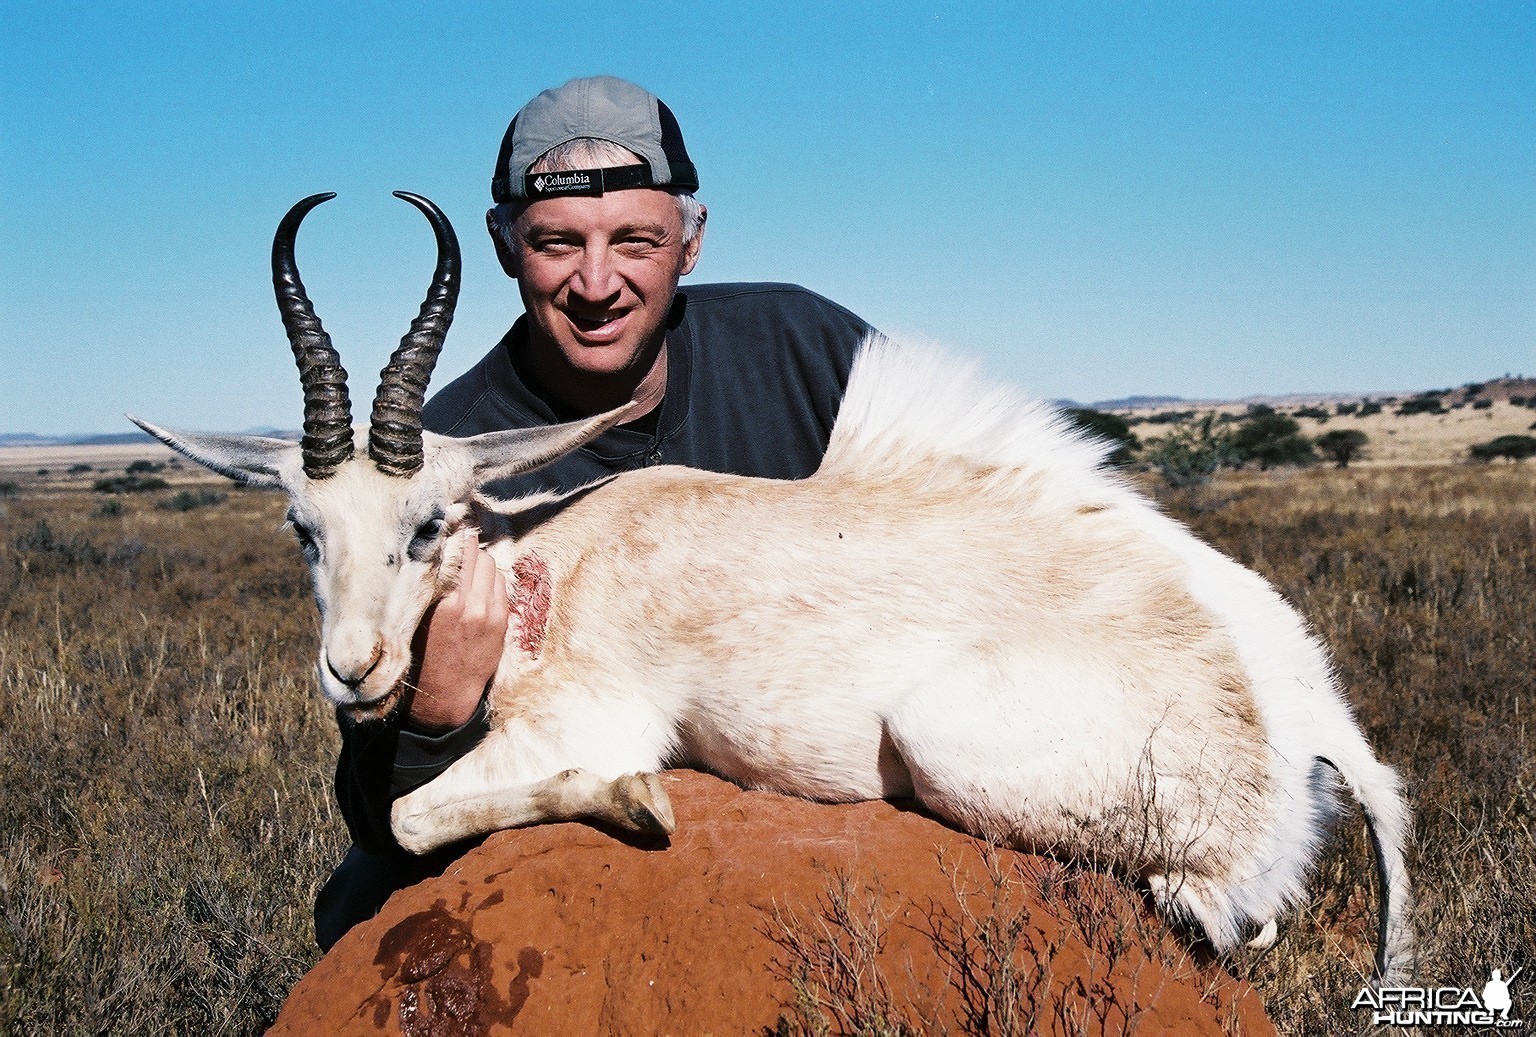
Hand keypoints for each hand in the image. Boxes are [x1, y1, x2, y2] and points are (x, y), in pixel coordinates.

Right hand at [407, 530, 509, 730]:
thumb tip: (429, 553)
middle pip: (477, 555)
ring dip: (480, 564)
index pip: (455, 553)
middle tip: (457, 547)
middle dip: (468, 549)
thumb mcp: (413, 619)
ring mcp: (490, 613)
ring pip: (492, 568)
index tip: (447, 530)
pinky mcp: (502, 622)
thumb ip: (425, 588)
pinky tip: (477, 586)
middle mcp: (470, 605)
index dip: (452, 539)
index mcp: (443, 603)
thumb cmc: (419, 656)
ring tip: (466, 569)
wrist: (443, 697)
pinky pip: (501, 585)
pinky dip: (490, 580)